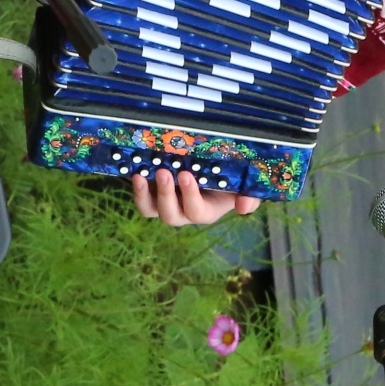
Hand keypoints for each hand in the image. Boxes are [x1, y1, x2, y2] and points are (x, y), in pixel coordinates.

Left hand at [129, 167, 261, 228]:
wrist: (208, 170)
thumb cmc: (226, 180)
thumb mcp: (243, 188)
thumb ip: (249, 197)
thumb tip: (244, 207)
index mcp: (204, 212)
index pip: (196, 211)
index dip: (190, 196)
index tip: (187, 175)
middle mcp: (182, 213)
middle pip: (170, 215)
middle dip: (166, 194)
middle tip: (164, 171)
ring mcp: (164, 205)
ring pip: (151, 210)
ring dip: (145, 195)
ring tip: (141, 175)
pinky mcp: (151, 194)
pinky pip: (141, 200)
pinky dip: (136, 190)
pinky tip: (134, 173)